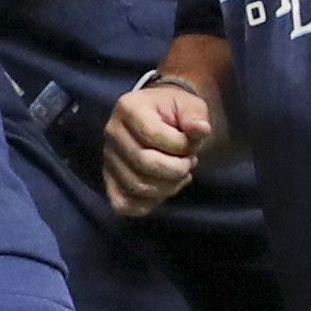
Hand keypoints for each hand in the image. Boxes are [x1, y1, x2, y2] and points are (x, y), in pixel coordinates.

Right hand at [101, 75, 211, 217]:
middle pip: (143, 163)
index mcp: (129, 108)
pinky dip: (146, 204)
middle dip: (176, 168)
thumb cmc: (174, 111)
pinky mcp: (109, 178)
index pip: (152, 135)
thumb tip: (201, 129)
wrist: (159, 117)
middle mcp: (112, 132)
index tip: (193, 144)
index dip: (180, 146)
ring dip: (167, 187)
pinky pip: (123, 204)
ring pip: (136, 186)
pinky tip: (162, 190)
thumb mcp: (190, 105)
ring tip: (179, 174)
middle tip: (189, 163)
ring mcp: (108, 158)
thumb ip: (196, 116)